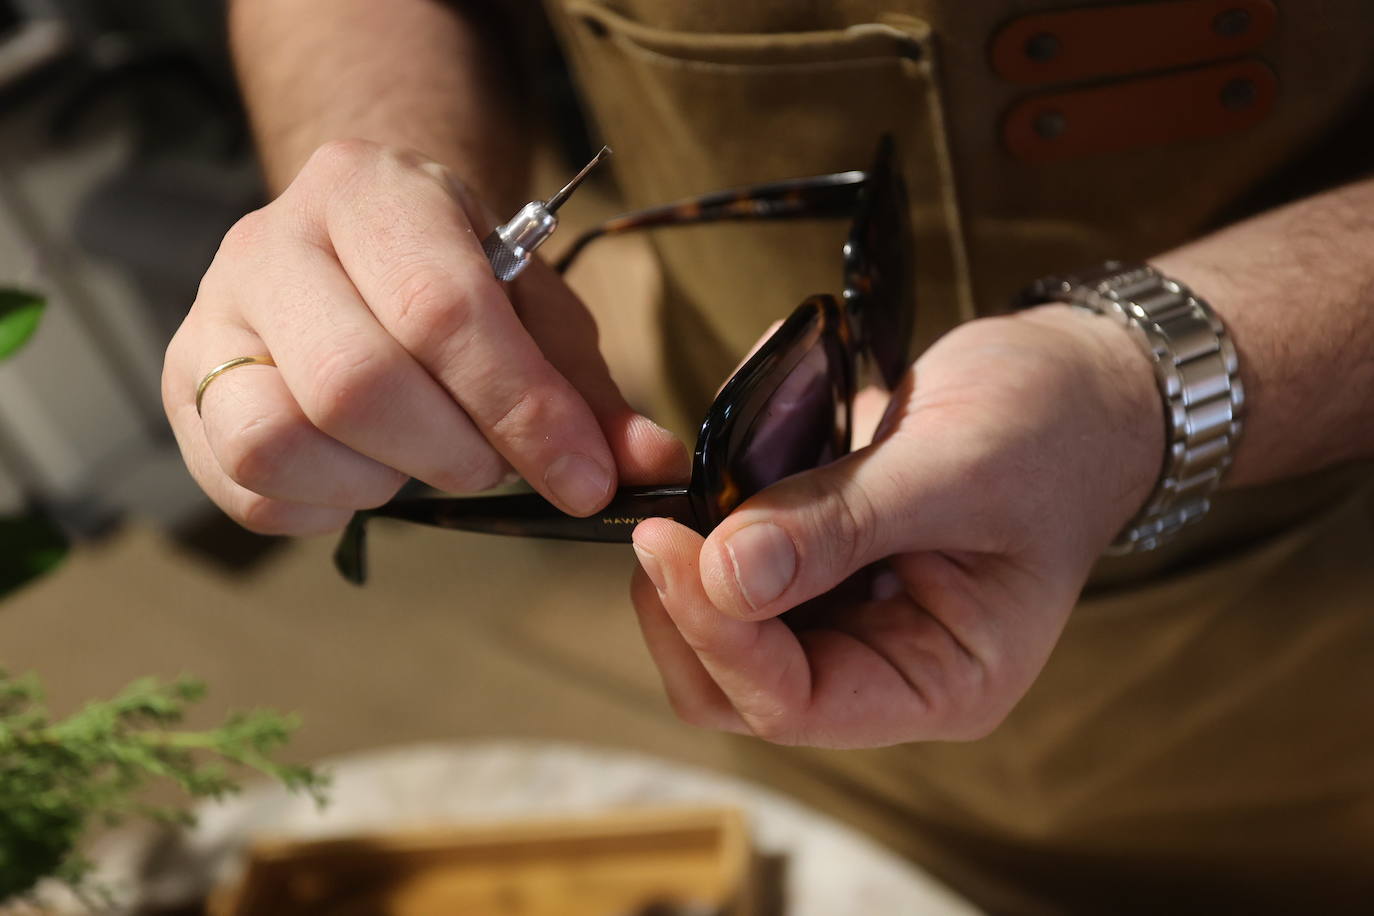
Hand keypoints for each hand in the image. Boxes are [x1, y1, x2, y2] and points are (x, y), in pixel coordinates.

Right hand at [163, 139, 685, 533]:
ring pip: (275, 437)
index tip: (586, 481)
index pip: (442, 310)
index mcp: (371, 193)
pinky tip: (361, 476)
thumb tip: (645, 466)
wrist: (352, 242)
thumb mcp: (532, 311)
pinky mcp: (184, 387)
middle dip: (449, 453)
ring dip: (374, 482)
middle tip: (488, 466)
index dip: (522, 409)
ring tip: (415, 464)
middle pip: (354, 382)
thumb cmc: (453, 278)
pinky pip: (243, 482)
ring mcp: (213, 315)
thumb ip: (585, 389)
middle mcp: (271, 241)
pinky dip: (320, 506)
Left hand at [629, 306, 1162, 747]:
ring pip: (723, 625)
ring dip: (691, 563)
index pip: (793, 705)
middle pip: (737, 683)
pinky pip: (738, 561)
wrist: (1078, 381)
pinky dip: (714, 517)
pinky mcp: (821, 561)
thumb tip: (726, 576)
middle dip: (688, 610)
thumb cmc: (1053, 431)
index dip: (719, 636)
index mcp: (938, 683)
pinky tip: (718, 463)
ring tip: (685, 484)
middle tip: (658, 519)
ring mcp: (847, 613)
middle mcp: (884, 663)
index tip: (669, 545)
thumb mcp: (957, 469)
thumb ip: (843, 524)